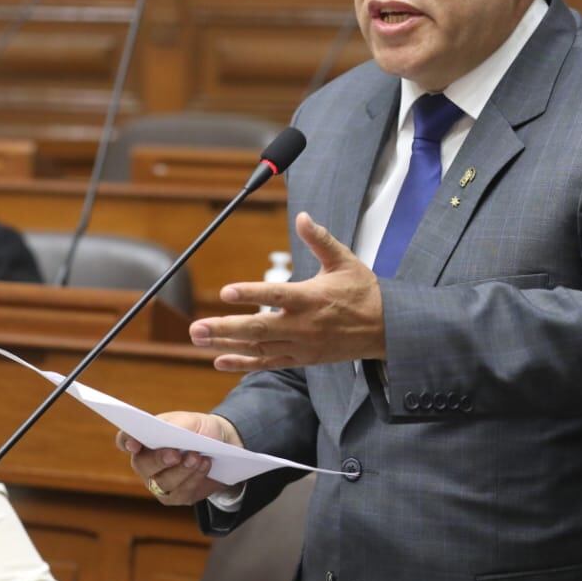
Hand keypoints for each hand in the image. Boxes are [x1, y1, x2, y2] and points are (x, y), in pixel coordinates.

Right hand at [116, 411, 239, 504]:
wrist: (223, 446)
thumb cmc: (200, 430)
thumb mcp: (191, 421)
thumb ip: (176, 425)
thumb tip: (167, 432)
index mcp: (144, 439)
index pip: (125, 440)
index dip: (126, 441)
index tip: (134, 443)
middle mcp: (146, 463)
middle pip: (142, 465)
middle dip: (159, 460)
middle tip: (175, 454)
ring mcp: (158, 482)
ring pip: (163, 482)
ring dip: (182, 470)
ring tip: (197, 457)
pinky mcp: (176, 496)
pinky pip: (181, 492)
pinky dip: (194, 478)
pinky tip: (205, 465)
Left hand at [190, 212, 385, 371]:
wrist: (385, 329)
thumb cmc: (364, 292)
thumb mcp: (345, 260)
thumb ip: (320, 239)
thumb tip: (303, 217)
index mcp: (312, 297)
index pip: (276, 295)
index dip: (250, 293)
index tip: (226, 292)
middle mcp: (303, 325)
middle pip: (258, 329)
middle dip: (224, 327)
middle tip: (196, 327)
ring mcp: (301, 345)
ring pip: (258, 348)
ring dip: (226, 344)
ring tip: (198, 338)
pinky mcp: (302, 358)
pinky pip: (268, 363)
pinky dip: (243, 364)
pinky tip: (219, 360)